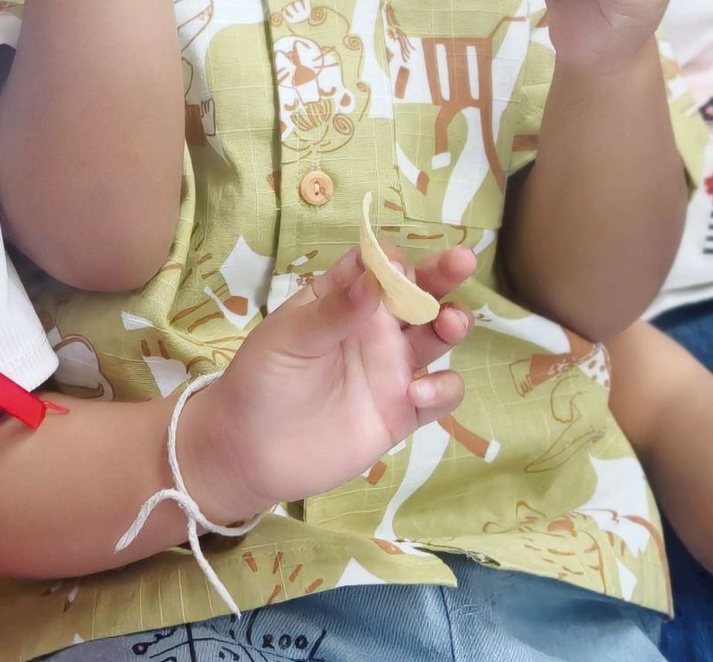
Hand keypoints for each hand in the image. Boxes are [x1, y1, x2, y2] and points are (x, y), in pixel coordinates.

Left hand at [180, 245, 474, 522]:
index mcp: (343, 299)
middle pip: (418, 293)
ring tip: (450, 323)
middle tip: (462, 261)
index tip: (395, 264)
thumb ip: (333, 311)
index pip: (376, 266)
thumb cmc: (262, 381)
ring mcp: (391, 369)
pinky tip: (419, 393)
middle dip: (442, 274)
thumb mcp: (289, 338)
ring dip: (453, 322)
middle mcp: (374, 329)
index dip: (390, 260)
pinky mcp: (401, 412)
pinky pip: (439, 395)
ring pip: (437, 337)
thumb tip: (375, 277)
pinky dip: (442, 390)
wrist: (251, 453)